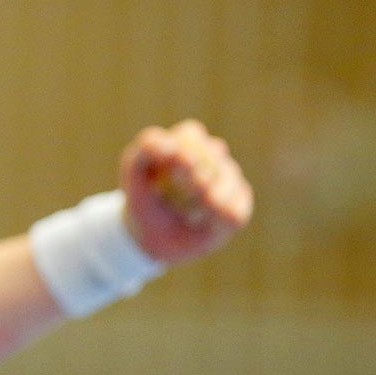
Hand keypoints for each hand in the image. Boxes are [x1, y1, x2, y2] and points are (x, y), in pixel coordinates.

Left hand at [120, 120, 253, 264]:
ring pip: (220, 194)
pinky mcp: (242, 203)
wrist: (154, 236)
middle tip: (167, 199)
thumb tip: (173, 146)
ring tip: (183, 212)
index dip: (176, 160)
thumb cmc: (143, 197)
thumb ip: (146, 150)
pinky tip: (202, 222)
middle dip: (183, 188)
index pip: (191, 138)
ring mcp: (232, 177)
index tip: (156, 180)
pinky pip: (231, 215)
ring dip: (194, 209)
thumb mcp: (133, 172)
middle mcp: (215, 153)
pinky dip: (211, 223)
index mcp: (189, 139)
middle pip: (207, 166)